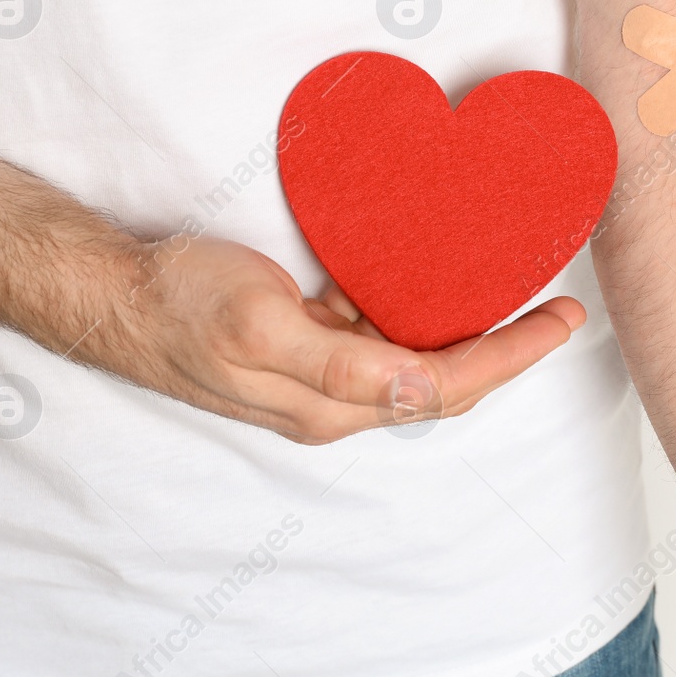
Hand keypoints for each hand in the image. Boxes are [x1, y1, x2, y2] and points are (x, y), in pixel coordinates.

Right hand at [95, 238, 583, 443]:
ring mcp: (321, 377)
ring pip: (418, 358)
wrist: (113, 297)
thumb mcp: (259, 326)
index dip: (513, 356)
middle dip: (509, 349)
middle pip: (446, 382)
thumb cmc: (180, 305)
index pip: (448, 388)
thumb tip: (416, 388)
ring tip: (511, 285)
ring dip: (466, 327)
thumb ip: (339, 366)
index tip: (562, 319)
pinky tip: (428, 272)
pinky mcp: (307, 348)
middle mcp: (336, 401)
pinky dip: (415, 306)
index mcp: (333, 404)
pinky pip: (381, 333)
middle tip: (557, 307)